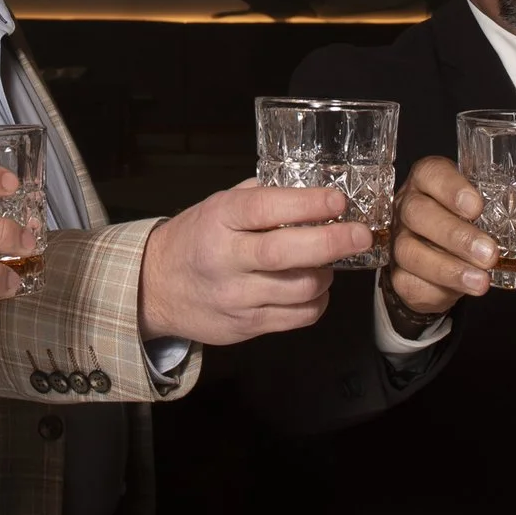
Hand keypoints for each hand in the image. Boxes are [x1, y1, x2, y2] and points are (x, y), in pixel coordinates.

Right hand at [138, 181, 371, 344]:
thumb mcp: (218, 205)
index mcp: (220, 219)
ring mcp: (235, 296)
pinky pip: (298, 317)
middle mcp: (226, 258)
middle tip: (360, 235)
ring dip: (326, 274)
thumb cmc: (196, 238)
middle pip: (286, 253)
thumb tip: (315, 189)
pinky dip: (317, 302)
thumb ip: (262, 197)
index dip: (307, 204)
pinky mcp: (246, 325)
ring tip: (327, 263)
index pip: (266, 209)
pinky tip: (314, 288)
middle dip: (332, 243)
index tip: (337, 202)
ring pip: (299, 289)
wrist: (155, 286)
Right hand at [384, 156, 496, 323]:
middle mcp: (407, 207)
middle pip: (418, 213)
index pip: (431, 173)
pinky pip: (411, 283)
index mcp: (427, 181)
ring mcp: (399, 241)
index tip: (476, 207)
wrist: (438, 259)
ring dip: (449, 268)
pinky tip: (464, 290)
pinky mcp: (399, 275)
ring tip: (481, 281)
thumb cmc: (462, 221)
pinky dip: (441, 289)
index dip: (451, 188)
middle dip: (455, 235)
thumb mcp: (478, 206)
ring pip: (410, 252)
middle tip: (489, 253)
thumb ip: (497, 204)